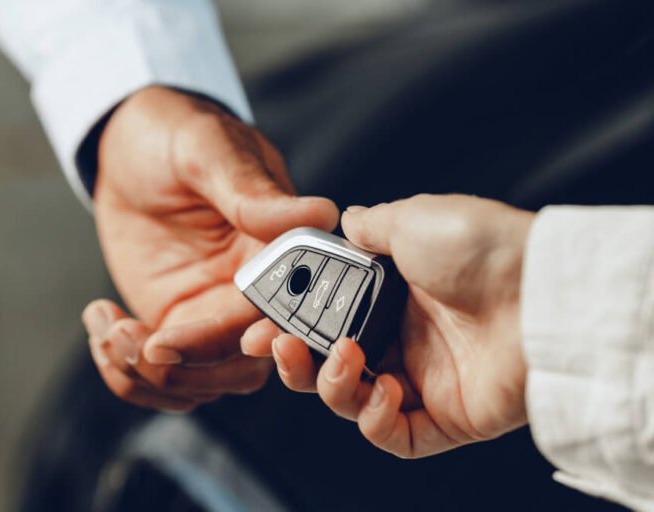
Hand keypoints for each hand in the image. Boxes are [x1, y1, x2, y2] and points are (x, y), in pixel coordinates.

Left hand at [81, 87, 337, 410]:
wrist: (128, 147)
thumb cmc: (176, 134)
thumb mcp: (209, 153)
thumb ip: (255, 194)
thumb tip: (322, 214)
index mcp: (278, 253)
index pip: (281, 315)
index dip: (244, 343)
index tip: (183, 341)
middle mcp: (252, 294)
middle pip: (241, 368)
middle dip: (182, 369)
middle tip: (132, 338)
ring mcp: (211, 315)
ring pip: (199, 384)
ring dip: (145, 375)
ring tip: (105, 327)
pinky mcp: (173, 324)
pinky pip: (159, 375)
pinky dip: (125, 372)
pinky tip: (100, 322)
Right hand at [243, 194, 533, 454]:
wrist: (541, 288)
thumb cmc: (483, 248)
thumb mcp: (412, 219)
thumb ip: (369, 227)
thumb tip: (347, 220)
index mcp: (392, 296)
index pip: (324, 319)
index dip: (289, 324)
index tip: (259, 322)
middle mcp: (403, 339)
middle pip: (328, 365)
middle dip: (294, 361)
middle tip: (276, 346)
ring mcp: (424, 379)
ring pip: (351, 401)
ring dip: (332, 385)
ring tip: (344, 357)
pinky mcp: (446, 417)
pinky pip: (395, 436)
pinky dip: (375, 420)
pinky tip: (383, 391)